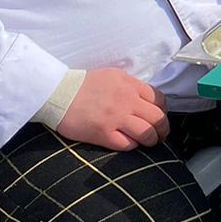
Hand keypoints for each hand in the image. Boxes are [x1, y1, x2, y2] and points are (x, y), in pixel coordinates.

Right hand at [55, 68, 169, 150]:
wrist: (57, 93)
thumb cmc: (83, 85)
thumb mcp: (112, 76)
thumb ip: (131, 86)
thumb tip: (145, 101)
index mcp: (130, 84)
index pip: (159, 99)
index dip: (163, 111)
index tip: (160, 117)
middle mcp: (127, 100)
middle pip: (157, 118)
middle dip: (163, 129)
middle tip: (161, 135)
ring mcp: (116, 118)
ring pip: (147, 133)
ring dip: (152, 140)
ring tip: (150, 142)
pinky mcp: (103, 134)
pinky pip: (128, 144)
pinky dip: (133, 146)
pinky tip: (130, 143)